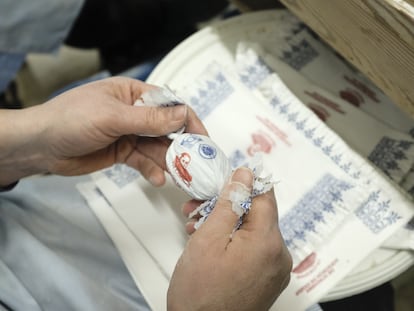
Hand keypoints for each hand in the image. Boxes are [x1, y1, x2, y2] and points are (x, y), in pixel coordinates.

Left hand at [0, 77, 206, 185]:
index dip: (187, 120)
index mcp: (133, 94)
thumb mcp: (112, 117)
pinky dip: (152, 170)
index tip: (201, 137)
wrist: (41, 146)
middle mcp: (134, 113)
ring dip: (168, 161)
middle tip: (194, 162)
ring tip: (180, 175)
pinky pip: (144, 161)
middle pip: (166, 128)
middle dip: (181, 145)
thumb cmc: (69, 119)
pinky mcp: (123, 152)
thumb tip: (182, 115)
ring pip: (157, 147)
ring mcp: (129, 133)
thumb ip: (149, 119)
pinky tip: (159, 178)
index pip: (169, 104)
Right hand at [168, 167, 291, 310]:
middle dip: (226, 207)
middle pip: (257, 214)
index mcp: (268, 242)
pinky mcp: (268, 279)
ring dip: (227, 224)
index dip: (243, 184)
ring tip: (198, 228)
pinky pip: (254, 249)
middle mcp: (279, 255)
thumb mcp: (208, 239)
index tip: (223, 182)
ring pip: (253, 231)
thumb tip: (245, 175)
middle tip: (197, 208)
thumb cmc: (200, 294)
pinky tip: (212, 244)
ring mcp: (275, 270)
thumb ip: (229, 203)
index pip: (264, 195)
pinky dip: (234, 242)